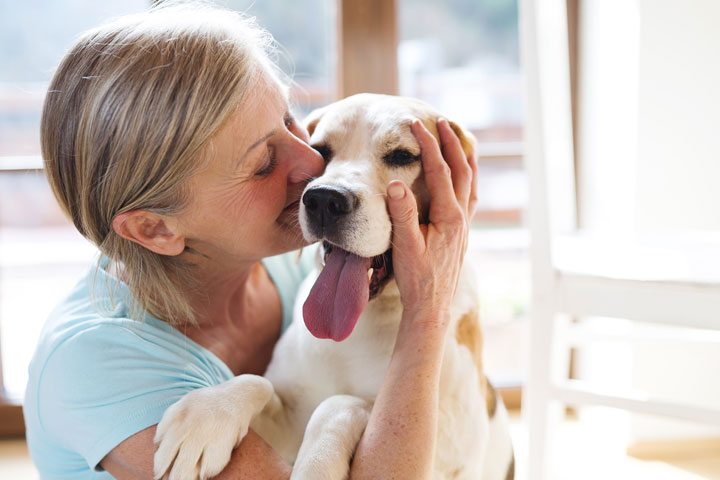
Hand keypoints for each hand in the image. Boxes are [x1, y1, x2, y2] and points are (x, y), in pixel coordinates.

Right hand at [386, 118, 476, 327]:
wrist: (431, 307)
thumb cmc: (416, 279)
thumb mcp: (405, 247)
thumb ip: (402, 214)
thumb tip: (396, 183)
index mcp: (449, 217)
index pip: (439, 171)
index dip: (428, 146)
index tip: (415, 125)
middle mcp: (461, 218)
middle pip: (461, 170)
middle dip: (451, 143)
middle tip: (441, 121)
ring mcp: (464, 225)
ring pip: (470, 182)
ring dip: (463, 158)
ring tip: (458, 139)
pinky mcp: (461, 233)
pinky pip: (470, 197)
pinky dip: (467, 178)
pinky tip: (463, 177)